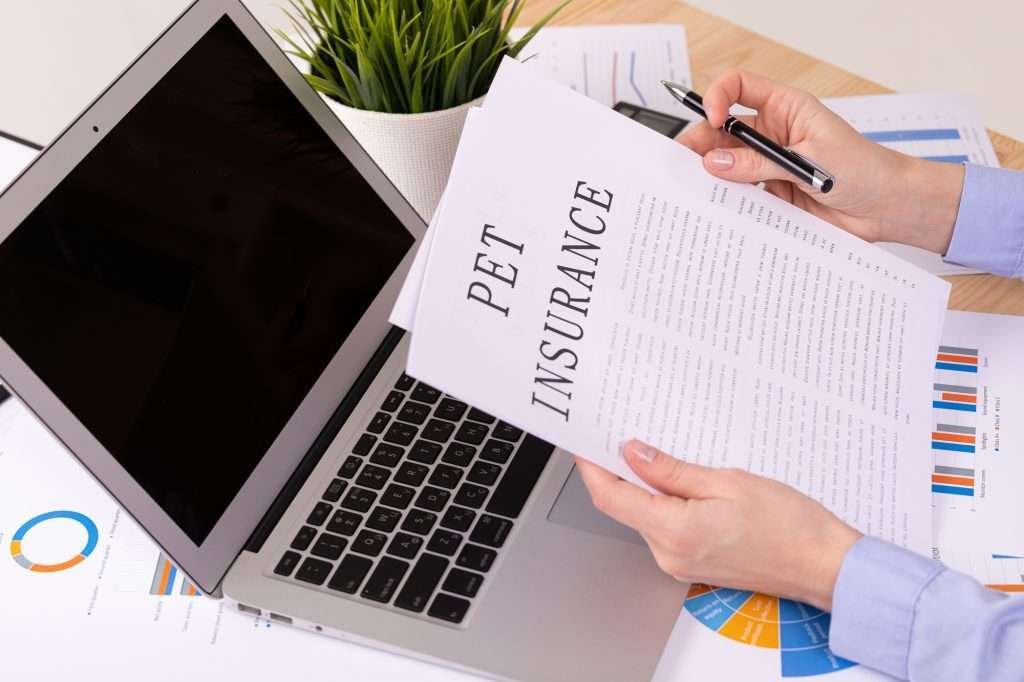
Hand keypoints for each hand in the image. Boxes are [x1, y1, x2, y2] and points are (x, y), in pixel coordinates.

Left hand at [575, 439, 860, 610]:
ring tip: (657, 452)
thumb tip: (633, 453)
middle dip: (619, 471)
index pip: (611, 497)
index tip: (586, 441)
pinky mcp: (692, 563)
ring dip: (643, 486)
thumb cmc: (789, 526)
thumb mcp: (727, 482)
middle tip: (622, 433)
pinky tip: (678, 481)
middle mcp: (669, 553)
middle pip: (624, 506)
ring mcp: (679, 562)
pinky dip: (662, 502)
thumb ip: (673, 470)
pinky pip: (664, 527)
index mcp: (675, 531)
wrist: (823, 565)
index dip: (592, 467)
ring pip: (644, 516)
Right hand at [678, 69, 964, 254]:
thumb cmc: (865, 170)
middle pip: (722, 131)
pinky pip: (739, 197)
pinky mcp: (769, 195)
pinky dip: (728, 204)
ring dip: (713, 178)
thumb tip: (716, 162)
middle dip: (702, 144)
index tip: (712, 119)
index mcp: (785, 109)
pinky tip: (721, 211)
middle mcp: (772, 135)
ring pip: (727, 166)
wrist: (886, 209)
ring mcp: (768, 166)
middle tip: (686, 165)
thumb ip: (761, 162)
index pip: (739, 87)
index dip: (718, 97)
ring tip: (701, 192)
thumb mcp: (810, 160)